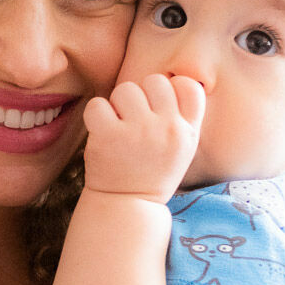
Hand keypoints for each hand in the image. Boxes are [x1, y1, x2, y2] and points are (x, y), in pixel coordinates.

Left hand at [82, 74, 204, 201]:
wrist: (128, 205)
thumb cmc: (153, 172)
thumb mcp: (182, 149)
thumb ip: (183, 116)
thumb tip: (174, 78)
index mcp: (188, 131)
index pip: (188, 85)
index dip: (170, 90)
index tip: (159, 107)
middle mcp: (168, 128)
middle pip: (154, 81)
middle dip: (141, 96)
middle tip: (134, 120)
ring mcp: (139, 131)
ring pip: (125, 89)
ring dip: (117, 104)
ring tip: (118, 127)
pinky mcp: (109, 135)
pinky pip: (98, 103)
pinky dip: (96, 115)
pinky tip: (102, 132)